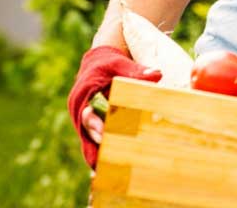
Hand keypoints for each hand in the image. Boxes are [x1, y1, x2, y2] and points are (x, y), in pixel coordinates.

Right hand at [68, 45, 163, 167]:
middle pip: (86, 133)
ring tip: (107, 175)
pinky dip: (100, 153)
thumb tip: (156, 74)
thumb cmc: (109, 62)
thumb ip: (136, 71)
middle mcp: (79, 108)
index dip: (95, 127)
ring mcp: (83, 118)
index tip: (106, 136)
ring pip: (88, 141)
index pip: (86, 115)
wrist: (99, 61)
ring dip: (96, 156)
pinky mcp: (90, 124)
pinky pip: (93, 141)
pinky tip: (110, 170)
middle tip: (107, 165)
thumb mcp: (120, 64)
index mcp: (82, 95)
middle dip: (96, 148)